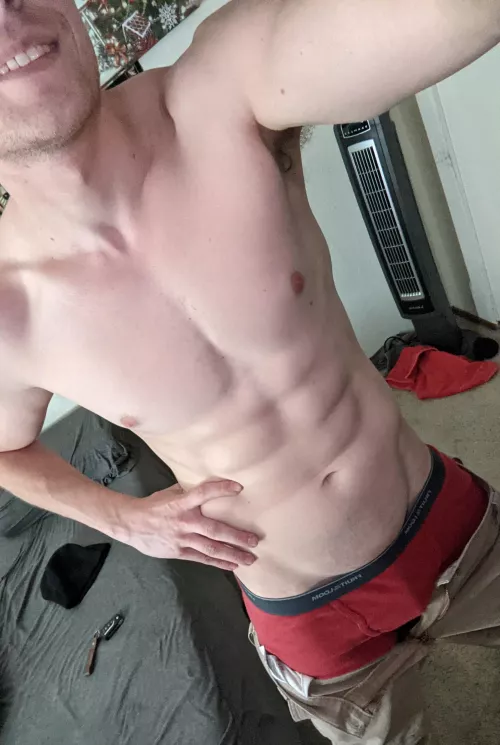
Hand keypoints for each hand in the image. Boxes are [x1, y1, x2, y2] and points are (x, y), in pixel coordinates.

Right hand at [120, 479, 258, 570]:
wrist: (130, 523)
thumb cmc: (153, 505)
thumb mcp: (170, 493)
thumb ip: (189, 492)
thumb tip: (208, 485)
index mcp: (181, 503)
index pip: (203, 493)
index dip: (220, 489)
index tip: (238, 488)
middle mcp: (184, 522)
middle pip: (214, 530)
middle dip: (237, 536)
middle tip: (255, 540)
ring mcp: (182, 539)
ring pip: (211, 549)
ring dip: (233, 554)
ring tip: (250, 559)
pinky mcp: (179, 552)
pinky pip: (202, 558)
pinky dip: (218, 562)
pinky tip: (232, 565)